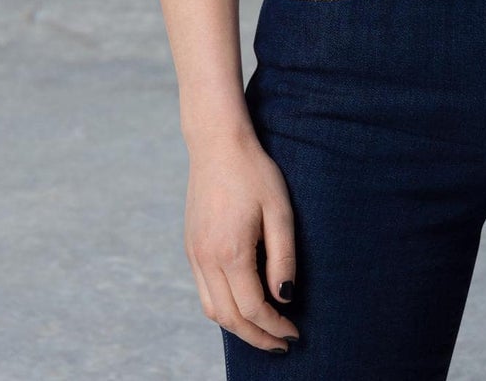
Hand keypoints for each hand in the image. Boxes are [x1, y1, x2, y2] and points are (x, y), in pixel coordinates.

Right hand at [184, 130, 301, 352]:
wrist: (217, 143)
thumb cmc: (254, 172)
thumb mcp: (280, 210)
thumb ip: (283, 257)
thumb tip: (284, 298)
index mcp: (230, 253)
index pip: (253, 308)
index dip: (275, 327)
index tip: (295, 333)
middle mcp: (206, 259)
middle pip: (229, 318)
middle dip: (256, 337)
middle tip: (281, 344)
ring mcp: (194, 254)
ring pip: (212, 309)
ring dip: (238, 327)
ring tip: (264, 330)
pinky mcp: (190, 246)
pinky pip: (204, 291)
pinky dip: (223, 307)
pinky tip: (243, 303)